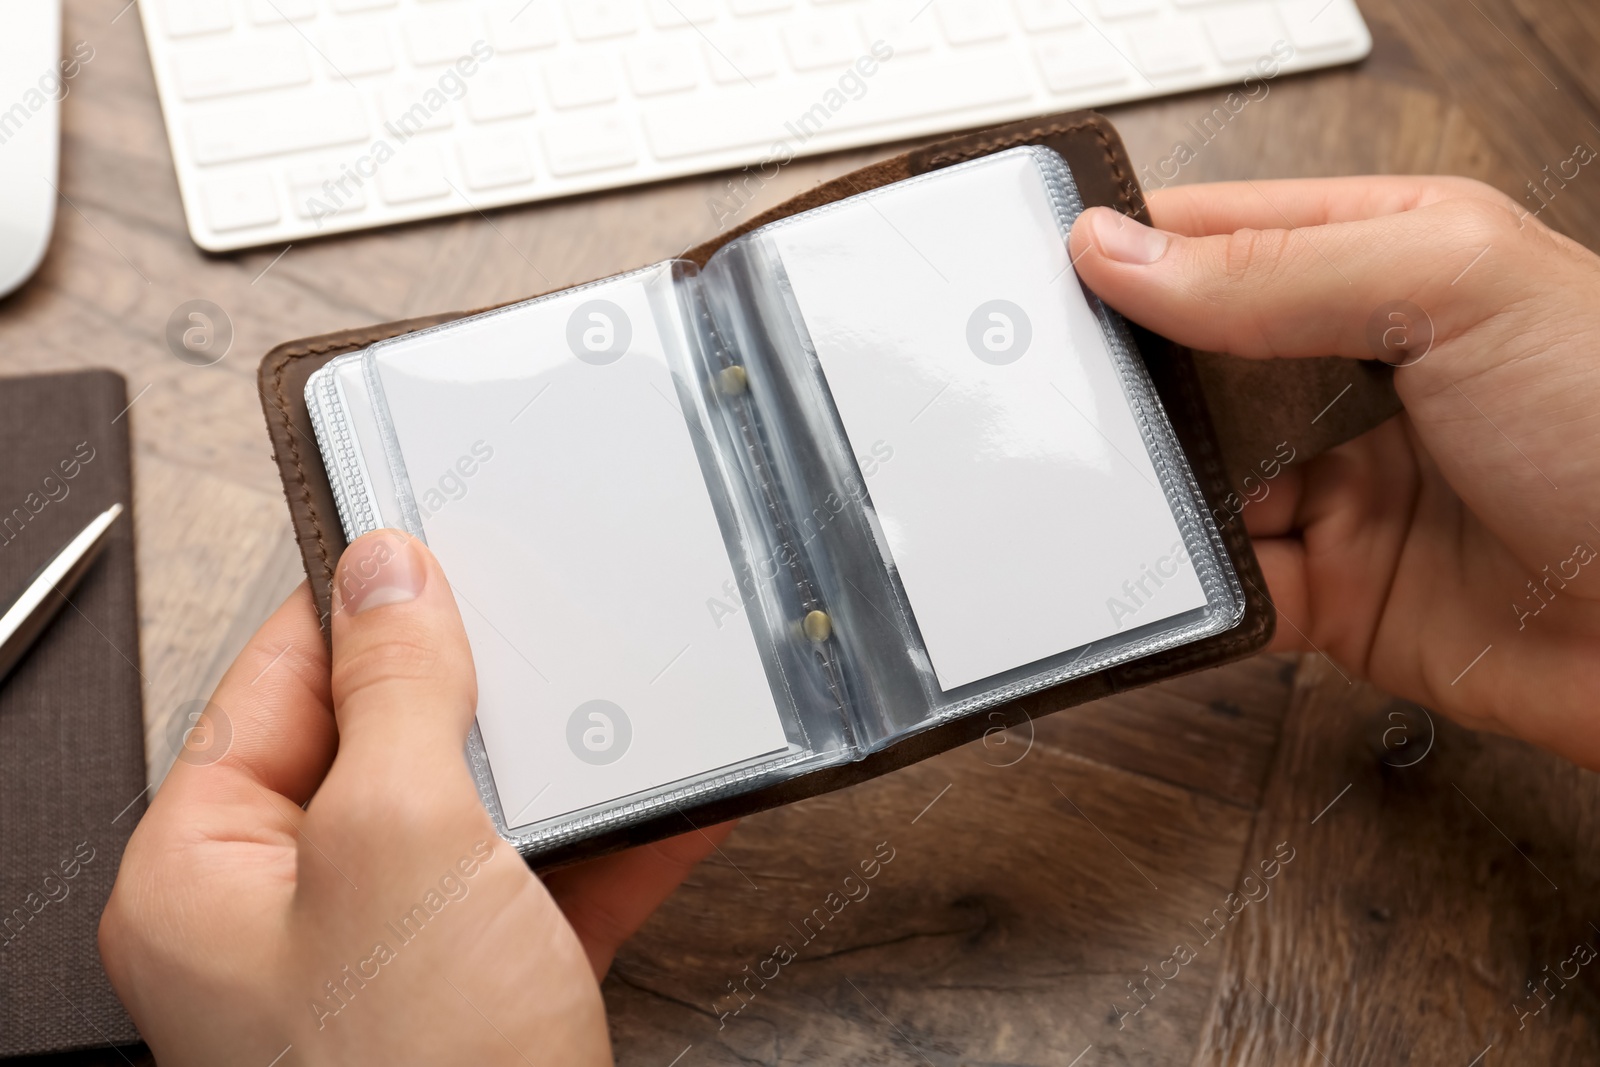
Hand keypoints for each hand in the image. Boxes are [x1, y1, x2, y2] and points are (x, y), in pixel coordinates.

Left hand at [100, 531, 726, 1065]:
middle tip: (553, 608)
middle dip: (482, 682)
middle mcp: (288, 910)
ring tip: (630, 694)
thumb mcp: (400, 846)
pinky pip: (544, 886)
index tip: (437, 532)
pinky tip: (678, 798)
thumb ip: (395, 696)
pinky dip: (612, 842)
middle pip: (386, 739)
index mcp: (207, 867)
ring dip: (564, 761)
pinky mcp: (481, 993)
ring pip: (477, 812)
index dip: (360, 599)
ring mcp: (390, 957)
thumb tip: (387, 572)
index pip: (275, 679)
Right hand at [1069, 177, 1599, 766]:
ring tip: (1099, 490)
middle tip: (1051, 393)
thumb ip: (1276, 269)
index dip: (1126, 248)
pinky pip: (1224, 584)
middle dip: (1121, 380)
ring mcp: (1336, 486)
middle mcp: (1348, 373)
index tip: (1040, 269)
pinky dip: (1183, 587)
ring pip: (1192, 480)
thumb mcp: (1456, 287)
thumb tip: (1119, 252)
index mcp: (1383, 261)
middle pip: (1185, 363)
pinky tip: (1162, 576)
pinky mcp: (1331, 594)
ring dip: (1147, 490)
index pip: (1218, 236)